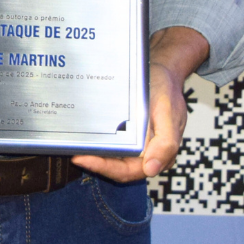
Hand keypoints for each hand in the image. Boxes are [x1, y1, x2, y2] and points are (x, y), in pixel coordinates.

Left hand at [74, 26, 207, 182]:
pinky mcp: (127, 132)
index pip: (128, 170)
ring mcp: (135, 143)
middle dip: (95, 163)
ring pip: (112, 157)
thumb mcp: (169, 113)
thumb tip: (151, 169)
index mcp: (158, 154)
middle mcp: (145, 153)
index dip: (105, 168)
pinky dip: (98, 142)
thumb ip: (165, 143)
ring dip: (94, 154)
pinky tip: (84, 136)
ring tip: (74, 147)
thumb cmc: (167, 91)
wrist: (164, 73)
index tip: (83, 159)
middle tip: (74, 154)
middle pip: (116, 168)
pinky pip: (111, 142)